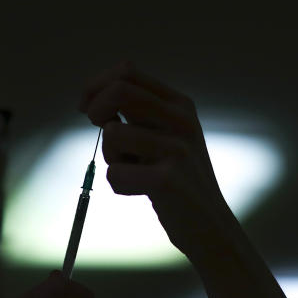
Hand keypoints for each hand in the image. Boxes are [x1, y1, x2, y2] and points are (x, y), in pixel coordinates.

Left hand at [78, 61, 236, 261]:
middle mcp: (181, 120)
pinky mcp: (168, 180)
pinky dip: (119, 186)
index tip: (86, 107)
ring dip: (110, 158)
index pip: (127, 71)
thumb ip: (138, 114)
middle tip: (98, 132)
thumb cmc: (178, 181)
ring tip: (134, 173)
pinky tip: (142, 193)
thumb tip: (94, 97)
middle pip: (118, 91)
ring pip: (112, 135)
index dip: (96, 86)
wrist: (211, 226)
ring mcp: (177, 149)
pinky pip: (115, 174)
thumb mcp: (165, 136)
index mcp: (179, 104)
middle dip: (95, 109)